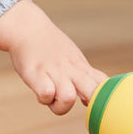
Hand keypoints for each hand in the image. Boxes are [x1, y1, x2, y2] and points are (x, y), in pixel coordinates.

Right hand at [0, 0, 106, 114]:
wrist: (27, 28)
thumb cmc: (50, 47)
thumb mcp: (73, 59)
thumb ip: (84, 78)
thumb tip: (89, 100)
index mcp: (82, 67)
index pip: (104, 85)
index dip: (105, 100)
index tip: (96, 104)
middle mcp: (72, 70)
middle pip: (92, 92)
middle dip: (89, 105)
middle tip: (76, 103)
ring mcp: (54, 72)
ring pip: (68, 98)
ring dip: (60, 105)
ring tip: (52, 99)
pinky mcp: (36, 74)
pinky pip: (46, 94)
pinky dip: (44, 98)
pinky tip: (40, 92)